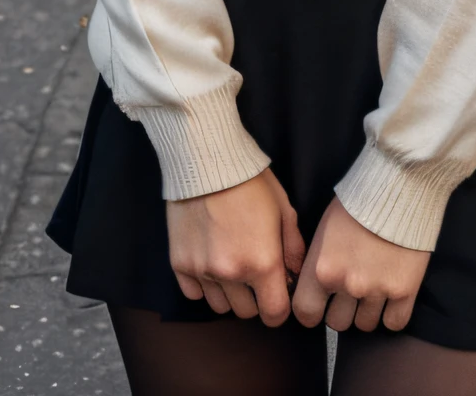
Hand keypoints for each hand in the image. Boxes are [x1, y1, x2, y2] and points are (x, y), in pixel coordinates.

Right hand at [166, 168, 304, 325]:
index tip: (277, 296)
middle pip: (246, 312)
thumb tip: (295, 276)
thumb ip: (293, 249)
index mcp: (262, 263)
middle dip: (254, 298)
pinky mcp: (179, 263)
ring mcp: (202, 270)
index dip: (279, 309)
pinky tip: (210, 262)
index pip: (274, 314)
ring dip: (228, 293)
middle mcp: (231, 273)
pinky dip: (203, 285)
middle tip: (254, 273)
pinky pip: (193, 294)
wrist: (207, 161)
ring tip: (230, 264)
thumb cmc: (251, 182)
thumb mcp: (284, 210)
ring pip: (219, 306)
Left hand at [293, 198, 430, 332]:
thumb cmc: (356, 202)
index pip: (306, 313)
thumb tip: (309, 288)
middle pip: (338, 323)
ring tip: (373, 285)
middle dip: (342, 309)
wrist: (398, 185)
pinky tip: (391, 293)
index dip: (311, 311)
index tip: (319, 305)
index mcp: (322, 268)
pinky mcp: (405, 290)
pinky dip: (392, 314)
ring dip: (367, 310)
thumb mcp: (324, 228)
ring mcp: (377, 290)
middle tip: (350, 290)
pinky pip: (394, 323)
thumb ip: (316, 262)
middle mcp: (348, 284)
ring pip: (366, 325)